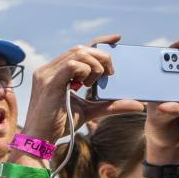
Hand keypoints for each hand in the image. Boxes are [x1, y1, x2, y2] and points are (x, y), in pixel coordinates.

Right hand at [20, 35, 140, 141]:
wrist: (41, 139)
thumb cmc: (60, 124)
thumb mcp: (90, 111)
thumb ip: (110, 105)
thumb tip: (137, 105)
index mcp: (55, 72)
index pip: (78, 49)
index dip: (99, 42)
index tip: (117, 39)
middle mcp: (48, 70)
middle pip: (80, 48)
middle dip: (101, 57)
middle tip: (109, 75)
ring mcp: (46, 74)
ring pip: (78, 53)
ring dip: (95, 66)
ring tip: (93, 83)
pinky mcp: (49, 83)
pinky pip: (71, 65)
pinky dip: (85, 72)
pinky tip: (84, 86)